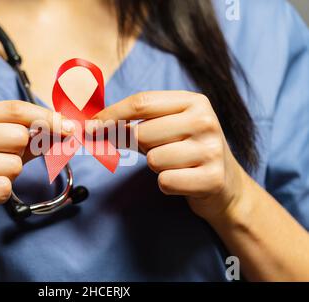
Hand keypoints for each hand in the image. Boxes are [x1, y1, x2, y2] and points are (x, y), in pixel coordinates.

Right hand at [0, 101, 73, 249]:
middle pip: (18, 135)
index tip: (70, 127)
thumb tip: (67, 128)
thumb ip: (31, 134)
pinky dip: (2, 193)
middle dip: (21, 153)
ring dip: (11, 175)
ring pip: (14, 164)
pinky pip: (4, 187)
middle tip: (1, 164)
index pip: (14, 108)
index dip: (46, 117)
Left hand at [93, 91, 245, 220]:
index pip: (142, 102)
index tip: (90, 126)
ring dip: (157, 167)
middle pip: (142, 133)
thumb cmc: (186, 152)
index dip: (111, 114)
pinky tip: (183, 180)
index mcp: (193, 101)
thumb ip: (134, 124)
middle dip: (140, 147)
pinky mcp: (211, 178)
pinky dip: (167, 184)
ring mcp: (212, 149)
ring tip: (176, 165)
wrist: (226, 185)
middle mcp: (206, 121)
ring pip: (153, 159)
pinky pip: (165, 181)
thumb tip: (93, 126)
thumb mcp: (167, 129)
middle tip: (159, 151)